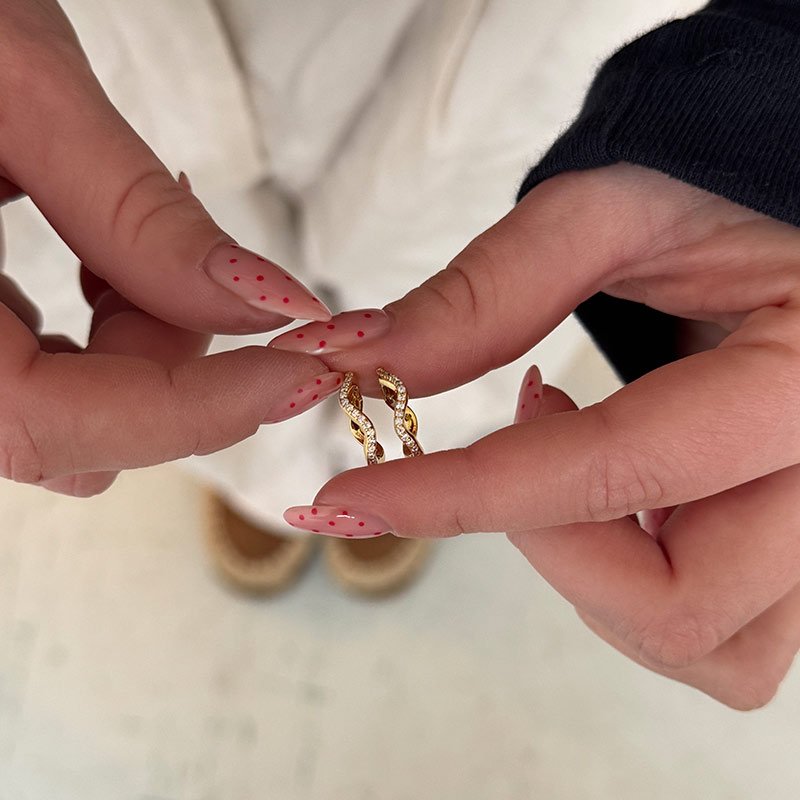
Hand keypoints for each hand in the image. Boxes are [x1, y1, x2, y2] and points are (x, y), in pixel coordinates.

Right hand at [0, 1, 333, 495]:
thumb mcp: (18, 88)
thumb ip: (138, 215)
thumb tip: (268, 304)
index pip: (54, 423)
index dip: (196, 410)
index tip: (302, 367)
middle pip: (75, 428)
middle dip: (176, 362)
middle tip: (222, 274)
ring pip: (68, 406)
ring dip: (141, 343)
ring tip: (141, 237)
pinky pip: (43, 369)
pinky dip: (103, 330)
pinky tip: (107, 258)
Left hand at [274, 164, 799, 708]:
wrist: (787, 211)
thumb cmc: (715, 189)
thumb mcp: (609, 210)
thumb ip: (487, 293)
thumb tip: (357, 359)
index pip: (615, 471)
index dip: (462, 496)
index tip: (347, 496)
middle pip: (680, 606)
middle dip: (553, 546)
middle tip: (521, 430)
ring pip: (712, 647)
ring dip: (603, 580)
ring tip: (576, 458)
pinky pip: (723, 630)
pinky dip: (642, 585)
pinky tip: (624, 495)